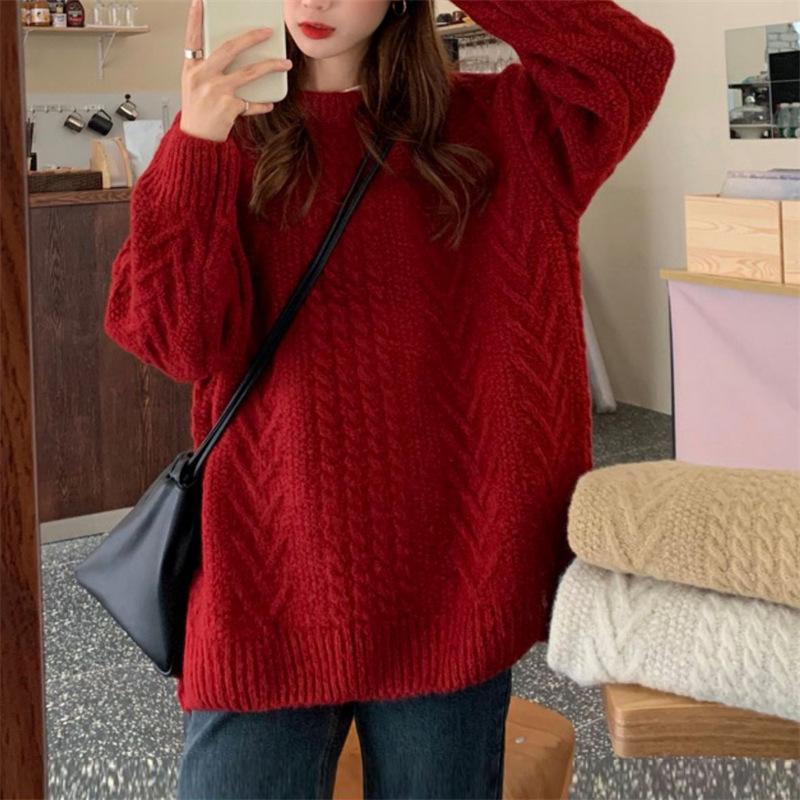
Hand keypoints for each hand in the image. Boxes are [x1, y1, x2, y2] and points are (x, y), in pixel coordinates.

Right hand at [180, 0, 292, 141]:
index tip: (200, 1)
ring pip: (249, 73)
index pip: (193, 37)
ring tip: (285, 62)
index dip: (196, 18)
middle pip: (230, 49)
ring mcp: (217, 92)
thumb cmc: (196, 110)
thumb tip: (231, 53)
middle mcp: (203, 76)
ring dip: (270, 66)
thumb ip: (207, 67)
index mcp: (192, 68)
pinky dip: (262, 104)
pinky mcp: (229, 108)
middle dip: (251, 37)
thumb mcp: (194, 84)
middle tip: (267, 31)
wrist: (196, 138)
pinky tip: (269, 103)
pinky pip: (252, 103)